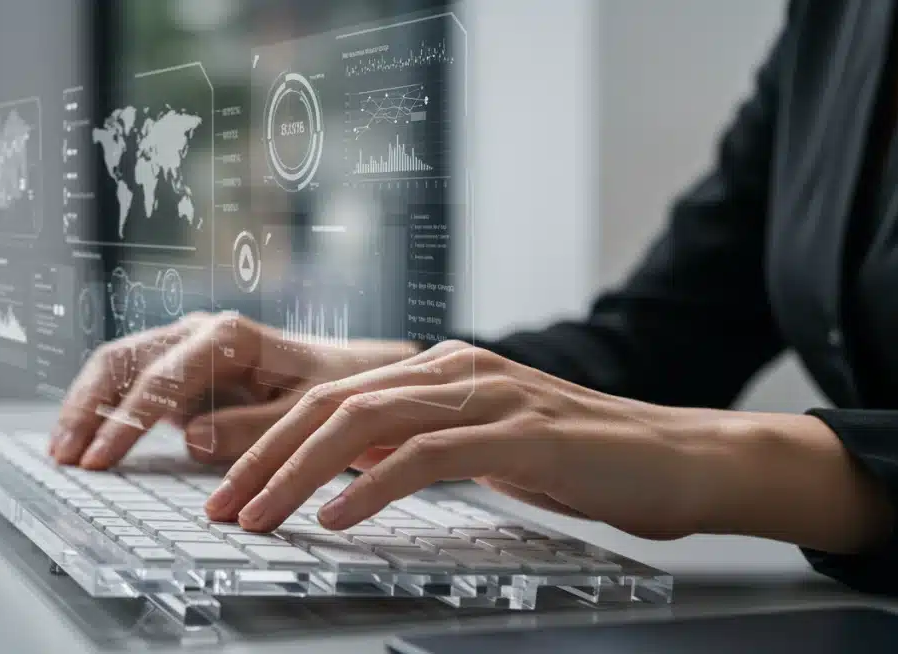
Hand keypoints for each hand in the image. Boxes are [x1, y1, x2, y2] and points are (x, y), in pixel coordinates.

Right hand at [49, 312, 418, 468]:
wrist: (348, 376)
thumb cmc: (334, 392)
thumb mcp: (306, 413)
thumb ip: (253, 428)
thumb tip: (193, 439)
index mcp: (228, 336)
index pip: (162, 376)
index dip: (127, 420)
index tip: (101, 459)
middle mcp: (197, 332)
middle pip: (123, 361)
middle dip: (88, 408)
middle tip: (65, 457)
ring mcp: (183, 348)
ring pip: (116, 367)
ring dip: (84, 407)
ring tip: (61, 453)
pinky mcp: (177, 370)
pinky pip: (127, 383)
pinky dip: (101, 409)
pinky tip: (83, 442)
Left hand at [204, 340, 713, 539]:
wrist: (677, 459)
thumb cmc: (581, 460)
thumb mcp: (482, 448)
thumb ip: (419, 447)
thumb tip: (348, 472)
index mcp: (440, 370)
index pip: (332, 396)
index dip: (268, 435)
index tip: (223, 476)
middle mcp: (454, 370)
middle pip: (331, 403)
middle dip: (263, 454)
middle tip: (220, 502)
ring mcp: (487, 395)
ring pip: (365, 423)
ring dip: (298, 473)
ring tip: (256, 515)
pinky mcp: (519, 434)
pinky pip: (426, 456)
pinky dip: (371, 489)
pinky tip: (335, 519)